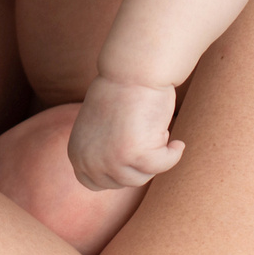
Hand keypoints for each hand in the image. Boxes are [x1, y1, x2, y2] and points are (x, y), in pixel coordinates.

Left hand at [66, 78, 185, 190]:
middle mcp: (89, 161)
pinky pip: (163, 165)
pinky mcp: (136, 154)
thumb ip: (99, 150)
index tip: (130, 157)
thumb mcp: (97, 127)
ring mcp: (112, 160)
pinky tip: (177, 141)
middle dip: (138, 163)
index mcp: (76, 154)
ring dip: (154, 155)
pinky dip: (173, 154)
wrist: (132, 71)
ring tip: (153, 128)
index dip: (115, 173)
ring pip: (143, 176)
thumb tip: (116, 173)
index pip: (93, 184)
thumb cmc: (120, 91)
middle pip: (123, 182)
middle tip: (146, 136)